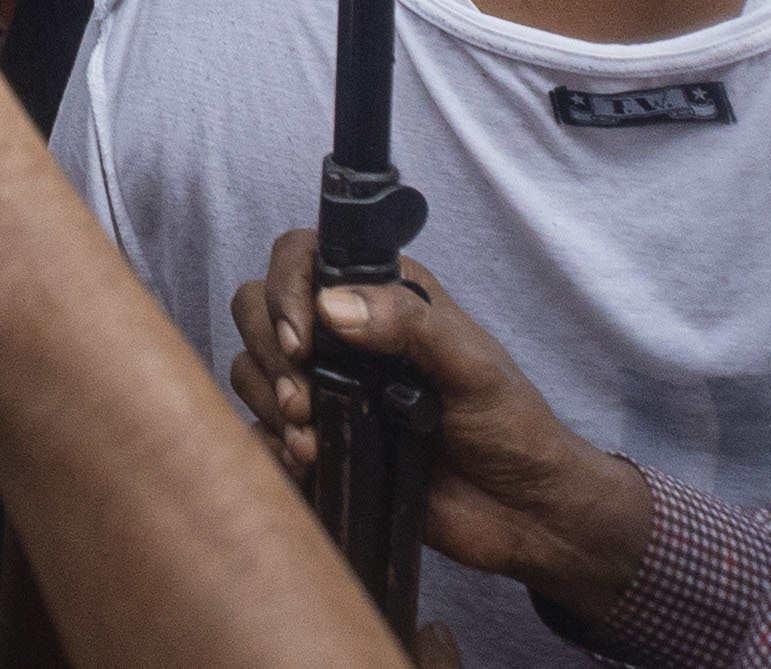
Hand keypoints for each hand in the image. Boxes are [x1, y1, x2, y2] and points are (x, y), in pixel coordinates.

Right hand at [235, 240, 658, 623]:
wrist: (520, 512)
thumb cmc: (510, 426)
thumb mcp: (472, 364)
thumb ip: (407, 323)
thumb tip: (331, 306)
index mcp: (380, 297)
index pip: (300, 258)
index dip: (285, 290)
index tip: (302, 341)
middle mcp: (342, 334)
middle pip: (257, 308)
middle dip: (271, 354)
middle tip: (304, 402)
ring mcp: (325, 388)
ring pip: (250, 366)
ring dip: (271, 402)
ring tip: (312, 442)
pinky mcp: (317, 439)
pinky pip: (261, 429)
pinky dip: (272, 443)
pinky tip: (308, 462)